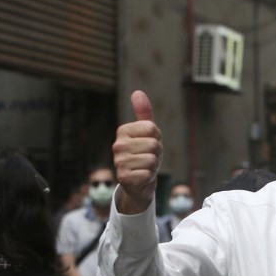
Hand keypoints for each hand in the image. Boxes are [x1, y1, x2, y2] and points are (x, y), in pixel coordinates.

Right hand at [112, 90, 161, 212]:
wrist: (139, 183)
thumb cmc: (144, 155)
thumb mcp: (147, 133)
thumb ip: (144, 113)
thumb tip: (138, 92)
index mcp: (123, 131)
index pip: (152, 128)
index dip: (157, 138)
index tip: (150, 144)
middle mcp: (118, 145)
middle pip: (154, 144)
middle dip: (157, 153)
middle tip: (149, 158)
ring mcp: (119, 161)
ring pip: (152, 159)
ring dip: (153, 166)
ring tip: (145, 167)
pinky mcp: (124, 177)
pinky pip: (148, 173)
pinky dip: (149, 176)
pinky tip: (142, 177)